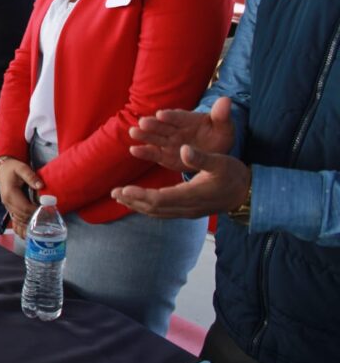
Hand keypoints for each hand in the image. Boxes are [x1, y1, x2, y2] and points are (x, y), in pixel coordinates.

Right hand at [0, 157, 41, 237]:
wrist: (2, 169)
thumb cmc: (12, 168)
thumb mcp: (22, 168)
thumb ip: (30, 176)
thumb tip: (40, 186)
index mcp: (10, 193)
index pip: (24, 207)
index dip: (35, 212)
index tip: (47, 212)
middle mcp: (7, 202)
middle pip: (22, 216)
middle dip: (34, 220)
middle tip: (48, 221)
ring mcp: (7, 206)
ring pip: (18, 220)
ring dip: (28, 225)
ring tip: (40, 230)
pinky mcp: (9, 208)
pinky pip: (15, 220)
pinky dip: (22, 226)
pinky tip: (28, 232)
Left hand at [112, 144, 251, 218]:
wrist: (247, 193)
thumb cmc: (234, 175)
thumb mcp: (221, 161)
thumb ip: (202, 157)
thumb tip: (184, 150)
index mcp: (192, 195)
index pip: (160, 198)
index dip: (141, 195)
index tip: (124, 189)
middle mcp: (187, 207)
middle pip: (154, 208)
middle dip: (133, 200)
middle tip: (114, 193)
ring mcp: (188, 212)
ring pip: (157, 212)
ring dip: (137, 205)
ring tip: (120, 198)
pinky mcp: (188, 211)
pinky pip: (163, 212)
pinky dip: (148, 207)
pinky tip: (138, 202)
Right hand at [128, 96, 234, 170]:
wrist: (213, 153)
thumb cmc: (218, 137)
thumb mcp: (224, 128)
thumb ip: (222, 116)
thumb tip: (226, 100)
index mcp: (188, 120)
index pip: (179, 117)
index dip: (171, 116)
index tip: (162, 114)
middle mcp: (174, 129)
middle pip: (162, 126)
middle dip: (153, 124)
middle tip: (143, 122)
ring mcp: (168, 142)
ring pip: (154, 138)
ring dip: (144, 135)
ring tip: (134, 132)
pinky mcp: (164, 155)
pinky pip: (153, 153)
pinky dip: (143, 152)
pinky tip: (133, 150)